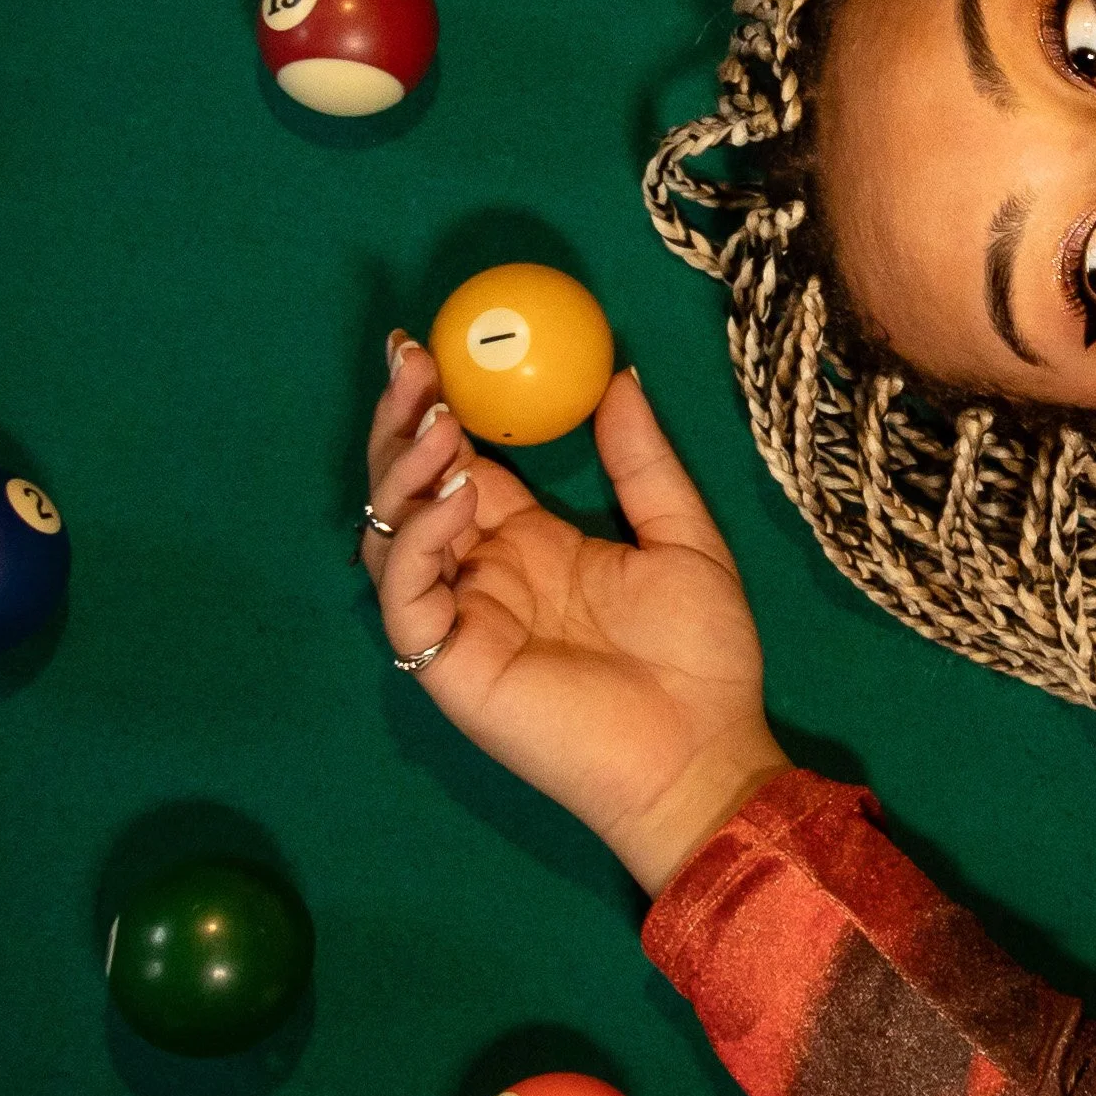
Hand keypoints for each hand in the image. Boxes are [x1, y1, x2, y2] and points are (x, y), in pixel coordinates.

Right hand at [360, 336, 789, 895]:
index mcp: (528, 540)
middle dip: (401, 421)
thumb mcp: (683, 536)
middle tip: (411, 360)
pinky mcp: (449, 664)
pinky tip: (457, 500)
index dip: (438, 405)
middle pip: (410, 486)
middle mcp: (481, 572)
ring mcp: (459, 617)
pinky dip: (417, 541)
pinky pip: (406, 596)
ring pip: (389, 535)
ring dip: (404, 472)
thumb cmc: (702, 658)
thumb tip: (620, 375)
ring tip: (442, 427)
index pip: (460, 461)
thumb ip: (643, 461)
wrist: (707, 753)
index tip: (428, 343)